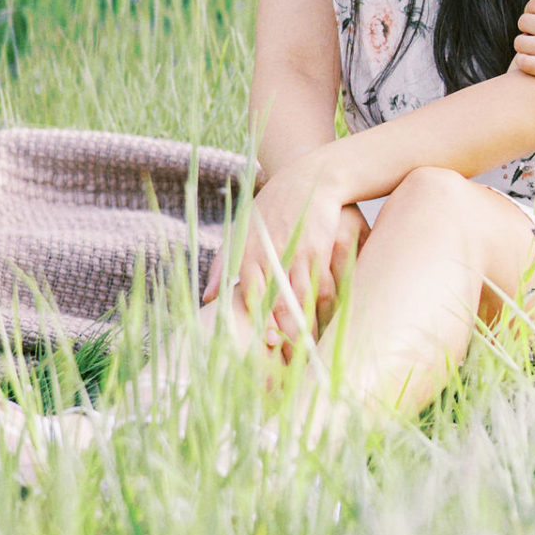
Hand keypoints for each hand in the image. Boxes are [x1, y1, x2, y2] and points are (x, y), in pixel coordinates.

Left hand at [214, 159, 364, 351]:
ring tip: (308, 350)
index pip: (251, 296)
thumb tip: (208, 298)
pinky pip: (322, 286)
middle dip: (283, 332)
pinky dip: (323, 308)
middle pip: (276, 303)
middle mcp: (270, 254)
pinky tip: (326, 321)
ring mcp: (297, 252)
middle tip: (288, 358)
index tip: (268, 345)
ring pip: (300, 299)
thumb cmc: (273, 207)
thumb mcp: (242, 229)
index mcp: (248, 253)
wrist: (310, 177)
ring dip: (306, 326)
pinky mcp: (320, 248)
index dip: (259, 323)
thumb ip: (224, 263)